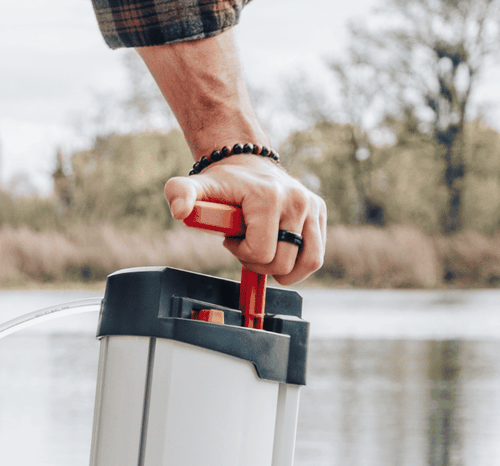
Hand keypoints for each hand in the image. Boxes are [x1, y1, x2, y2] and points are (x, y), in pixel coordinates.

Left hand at [165, 155, 326, 285]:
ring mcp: (312, 206)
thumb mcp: (196, 187)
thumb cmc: (221, 183)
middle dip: (259, 262)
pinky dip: (297, 263)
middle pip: (282, 263)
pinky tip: (280, 250)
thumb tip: (179, 211)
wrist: (246, 164)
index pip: (261, 252)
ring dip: (281, 267)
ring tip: (265, 248)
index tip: (232, 238)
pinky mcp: (320, 212)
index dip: (242, 253)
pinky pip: (316, 256)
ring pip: (306, 263)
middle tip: (247, 243)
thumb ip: (180, 194)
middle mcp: (297, 200)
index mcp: (268, 197)